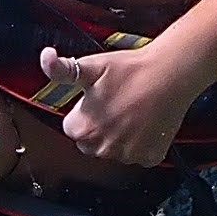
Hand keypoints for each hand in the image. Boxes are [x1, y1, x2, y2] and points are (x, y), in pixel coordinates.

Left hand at [50, 42, 197, 167]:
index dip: (85, 112)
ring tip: (132, 110)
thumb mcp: (89, 66)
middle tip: (116, 103)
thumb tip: (46, 58)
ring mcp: (127, 155)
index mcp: (82, 129)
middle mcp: (103, 148)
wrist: (170, 73)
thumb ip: (61, 70)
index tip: (97, 100)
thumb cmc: (131, 69)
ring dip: (120, 136)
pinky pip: (139, 154)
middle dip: (99, 127)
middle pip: (92, 143)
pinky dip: (141, 142)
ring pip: (115, 150)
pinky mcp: (149, 156)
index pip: (73, 129)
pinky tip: (146, 121)